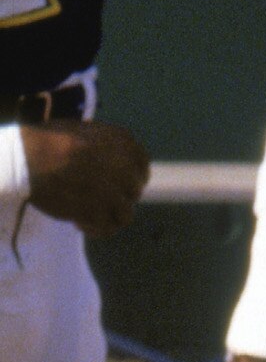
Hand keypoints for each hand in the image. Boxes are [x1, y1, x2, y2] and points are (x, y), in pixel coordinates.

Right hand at [24, 121, 148, 237]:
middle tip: (97, 200)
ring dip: (108, 216)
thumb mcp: (84, 132)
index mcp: (123, 143)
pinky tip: (80, 223)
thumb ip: (106, 147)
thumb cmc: (49, 142)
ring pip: (125, 214)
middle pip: (133, 192)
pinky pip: (107, 228)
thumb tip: (115, 162)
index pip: (141, 167)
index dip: (132, 178)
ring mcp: (113, 191)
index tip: (120, 186)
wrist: (28, 160)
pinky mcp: (98, 212)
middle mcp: (124, 167)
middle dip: (118, 197)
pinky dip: (95, 229)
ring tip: (88, 215)